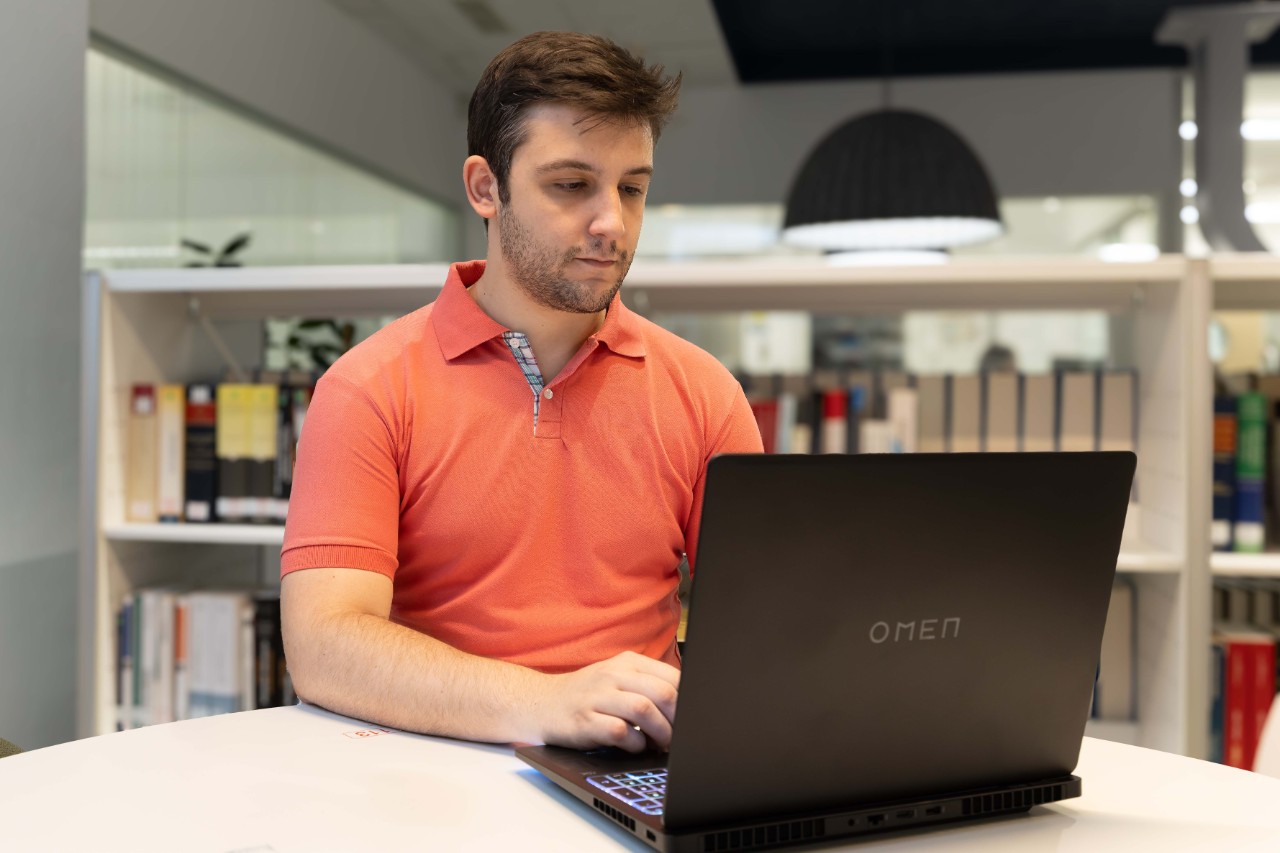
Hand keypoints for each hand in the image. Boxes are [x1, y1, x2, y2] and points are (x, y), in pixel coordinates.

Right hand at [532, 651, 679, 752]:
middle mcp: (612, 675)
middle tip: (679, 737)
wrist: (541, 703)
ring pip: (643, 710)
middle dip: (677, 720)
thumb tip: (684, 708)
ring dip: (660, 732)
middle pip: (662, 693)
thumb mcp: (617, 678)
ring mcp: (597, 697)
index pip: (671, 677)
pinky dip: (634, 743)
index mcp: (627, 662)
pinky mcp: (584, 721)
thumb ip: (647, 686)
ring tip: (662, 744)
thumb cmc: (586, 694)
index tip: (689, 719)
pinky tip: (635, 746)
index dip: (687, 701)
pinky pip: (620, 732)